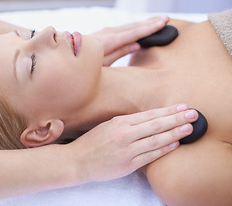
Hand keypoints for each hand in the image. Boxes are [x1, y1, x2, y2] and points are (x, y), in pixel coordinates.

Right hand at [68, 104, 195, 182]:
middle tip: (193, 114)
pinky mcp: (127, 164)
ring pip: (156, 140)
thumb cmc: (91, 143)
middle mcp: (124, 134)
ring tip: (189, 128)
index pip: (148, 115)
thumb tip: (148, 120)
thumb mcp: (107, 126)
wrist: (76, 161)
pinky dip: (164, 150)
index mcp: (118, 122)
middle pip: (156, 125)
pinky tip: (175, 144)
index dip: (167, 111)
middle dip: (176, 119)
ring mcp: (126, 150)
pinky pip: (150, 156)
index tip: (182, 107)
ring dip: (175, 133)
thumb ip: (126, 123)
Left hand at [90, 16, 168, 65]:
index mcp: (108, 41)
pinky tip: (138, 29)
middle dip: (149, 23)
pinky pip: (121, 30)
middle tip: (166, 18)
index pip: (132, 33)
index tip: (163, 22)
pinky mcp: (102, 35)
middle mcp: (107, 34)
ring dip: (141, 24)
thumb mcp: (101, 64)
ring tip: (157, 21)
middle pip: (131, 26)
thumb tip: (137, 43)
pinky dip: (132, 28)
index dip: (148, 28)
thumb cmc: (83, 66)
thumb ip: (119, 52)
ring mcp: (104, 33)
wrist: (66, 58)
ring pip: (126, 27)